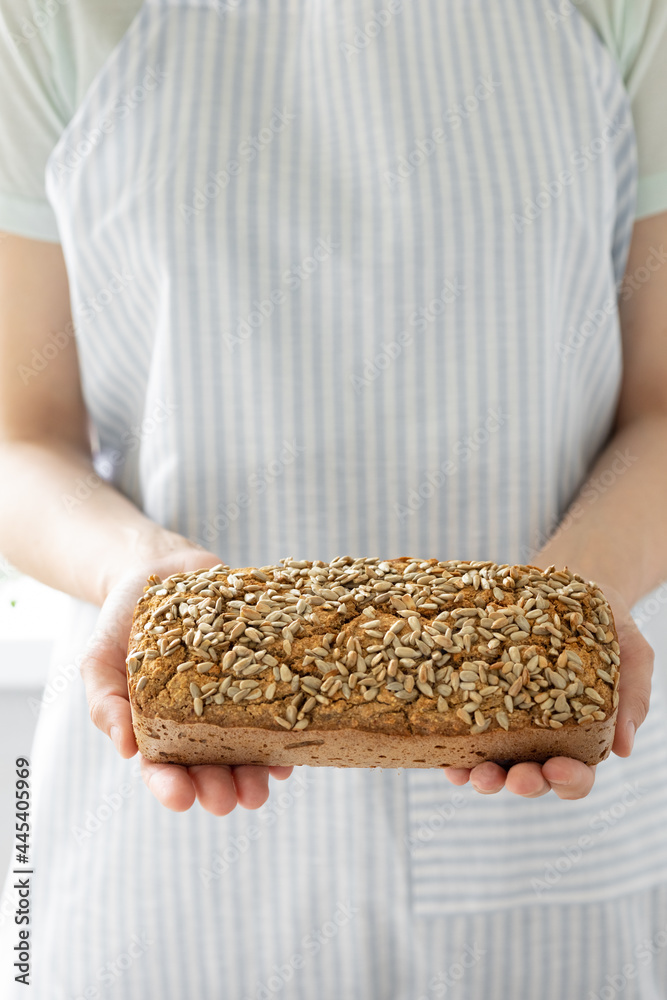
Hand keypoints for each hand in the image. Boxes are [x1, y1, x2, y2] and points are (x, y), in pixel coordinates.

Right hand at [80, 541, 292, 813]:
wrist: (164, 568)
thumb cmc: (125, 619)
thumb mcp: (100, 658)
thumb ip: (105, 702)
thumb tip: (125, 748)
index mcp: (159, 727)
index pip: (163, 769)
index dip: (171, 788)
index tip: (181, 799)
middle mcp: (201, 721)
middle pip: (212, 766)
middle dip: (221, 789)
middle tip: (228, 800)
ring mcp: (235, 698)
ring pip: (250, 745)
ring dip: (258, 772)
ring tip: (262, 787)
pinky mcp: (265, 670)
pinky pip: (280, 705)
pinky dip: (287, 729)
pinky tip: (291, 744)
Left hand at [442, 580, 653, 799]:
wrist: (567, 585)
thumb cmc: (606, 624)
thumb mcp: (632, 654)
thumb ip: (633, 695)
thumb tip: (625, 747)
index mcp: (579, 736)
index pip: (576, 774)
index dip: (569, 780)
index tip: (557, 768)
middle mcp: (539, 737)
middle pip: (531, 777)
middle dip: (523, 783)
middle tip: (516, 777)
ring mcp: (503, 723)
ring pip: (492, 764)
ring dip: (483, 776)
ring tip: (474, 773)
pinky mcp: (474, 700)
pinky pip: (460, 735)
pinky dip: (453, 751)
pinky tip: (446, 755)